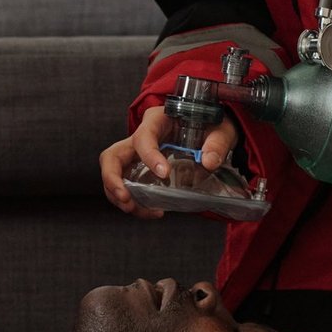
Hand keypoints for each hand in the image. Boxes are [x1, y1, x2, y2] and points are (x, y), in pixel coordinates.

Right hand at [99, 105, 238, 217]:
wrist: (208, 130)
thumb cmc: (210, 125)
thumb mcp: (219, 130)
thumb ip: (216, 144)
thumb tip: (208, 162)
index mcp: (157, 121)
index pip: (143, 137)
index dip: (149, 156)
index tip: (164, 174)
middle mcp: (140, 137)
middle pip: (112, 156)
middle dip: (113, 180)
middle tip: (126, 199)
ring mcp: (136, 155)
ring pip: (114, 174)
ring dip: (120, 196)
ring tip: (140, 210)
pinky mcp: (139, 170)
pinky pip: (126, 186)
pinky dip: (134, 201)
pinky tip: (150, 210)